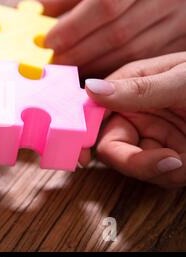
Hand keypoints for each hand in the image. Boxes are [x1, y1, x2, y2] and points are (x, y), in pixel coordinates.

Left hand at [34, 0, 185, 76]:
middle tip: (52, 65)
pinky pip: (143, 64)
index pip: (106, 3)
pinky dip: (114, 74)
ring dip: (94, 68)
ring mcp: (185, 17)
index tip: (48, 43)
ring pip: (132, 54)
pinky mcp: (185, 41)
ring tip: (67, 73)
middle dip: (79, 52)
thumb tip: (29, 9)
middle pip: (118, 32)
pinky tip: (92, 78)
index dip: (74, 27)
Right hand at [82, 52, 185, 187]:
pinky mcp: (169, 154)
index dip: (82, 133)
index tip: (80, 157)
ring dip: (158, 169)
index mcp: (131, 85)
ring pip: (132, 164)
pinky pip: (156, 174)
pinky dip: (172, 175)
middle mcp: (136, 111)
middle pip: (110, 145)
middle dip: (133, 160)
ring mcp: (152, 135)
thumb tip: (90, 88)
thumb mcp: (183, 81)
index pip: (94, 109)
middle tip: (166, 162)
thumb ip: (137, 89)